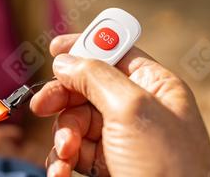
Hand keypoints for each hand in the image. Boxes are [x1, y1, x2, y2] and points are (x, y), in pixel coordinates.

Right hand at [30, 34, 209, 176]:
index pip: (116, 51)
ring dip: (63, 135)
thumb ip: (95, 77)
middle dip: (63, 97)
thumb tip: (65, 61)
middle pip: (87, 87)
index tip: (56, 47)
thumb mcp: (132, 110)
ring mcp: (121, 137)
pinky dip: (63, 159)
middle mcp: (137, 108)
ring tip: (67, 153)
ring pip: (76, 120)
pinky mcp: (108, 164)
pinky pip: (75, 151)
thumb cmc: (167, 167)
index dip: (86, 45)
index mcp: (153, 86)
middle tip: (42, 106)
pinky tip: (61, 170)